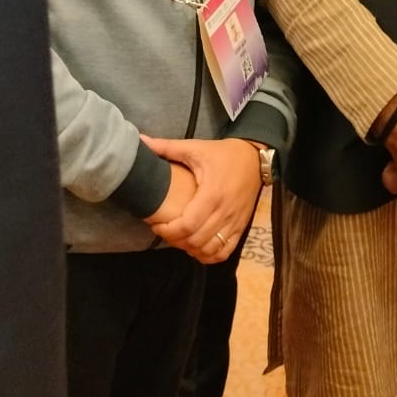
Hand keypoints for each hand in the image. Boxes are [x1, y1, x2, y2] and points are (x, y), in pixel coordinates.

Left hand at [140, 135, 261, 263]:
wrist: (255, 158)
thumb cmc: (223, 154)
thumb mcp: (195, 148)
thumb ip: (167, 147)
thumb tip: (140, 140)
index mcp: (212, 193)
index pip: (188, 224)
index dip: (169, 231)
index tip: (156, 225)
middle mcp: (224, 211)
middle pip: (197, 240)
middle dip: (176, 241)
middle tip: (165, 232)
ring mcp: (235, 221)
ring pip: (211, 249)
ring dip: (192, 249)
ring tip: (180, 239)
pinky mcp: (241, 226)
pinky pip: (226, 251)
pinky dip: (210, 255)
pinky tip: (198, 248)